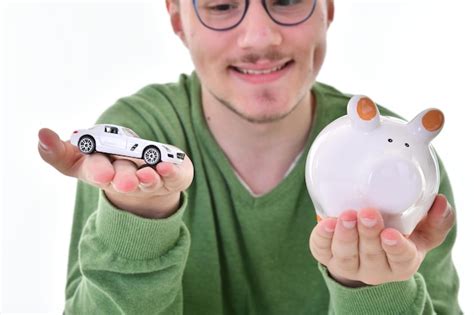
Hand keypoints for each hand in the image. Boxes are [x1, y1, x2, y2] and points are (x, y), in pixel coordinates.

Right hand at [38, 128, 193, 218]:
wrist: (148, 178)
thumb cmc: (110, 162)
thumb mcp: (81, 156)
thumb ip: (59, 150)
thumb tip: (41, 135)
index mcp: (100, 171)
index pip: (91, 170)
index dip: (95, 170)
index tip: (101, 171)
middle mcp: (124, 179)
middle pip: (121, 180)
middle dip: (121, 180)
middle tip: (121, 181)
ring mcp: (150, 181)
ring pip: (148, 182)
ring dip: (147, 179)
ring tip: (147, 174)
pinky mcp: (172, 178)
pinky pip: (174, 177)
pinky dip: (171, 172)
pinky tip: (167, 166)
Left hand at [309, 195, 453, 286]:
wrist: (365, 248)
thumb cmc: (399, 235)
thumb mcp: (422, 232)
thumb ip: (436, 220)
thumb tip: (440, 202)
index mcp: (401, 264)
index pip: (401, 260)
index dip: (396, 248)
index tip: (390, 234)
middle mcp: (374, 269)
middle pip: (371, 255)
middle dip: (368, 234)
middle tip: (367, 212)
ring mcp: (348, 265)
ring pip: (345, 255)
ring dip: (345, 235)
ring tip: (346, 215)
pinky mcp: (326, 256)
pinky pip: (321, 249)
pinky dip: (322, 236)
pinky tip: (326, 222)